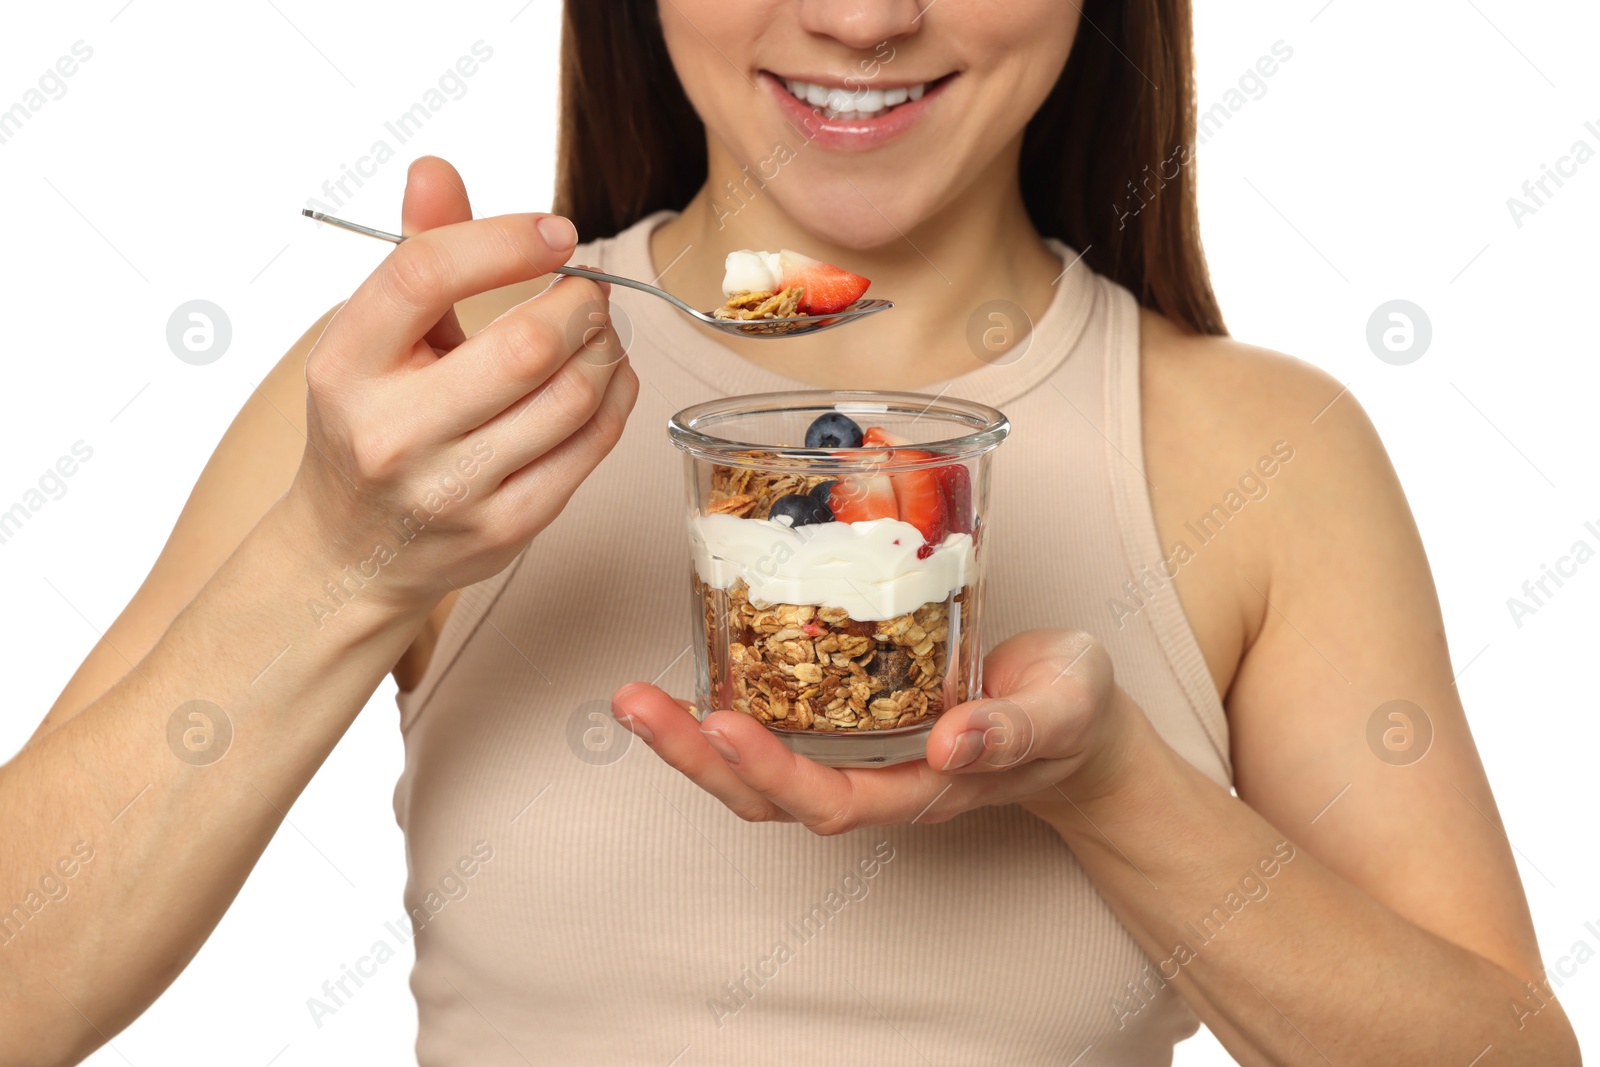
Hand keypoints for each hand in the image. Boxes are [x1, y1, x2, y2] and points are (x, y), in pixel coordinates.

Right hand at [284, 157, 638, 613]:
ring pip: (571, 398)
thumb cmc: (372, 424)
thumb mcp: (373, 338)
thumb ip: (415, 252)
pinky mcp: (505, 527)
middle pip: (525, 345)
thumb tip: (436, 168)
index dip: (506, 238)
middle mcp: (393, 432)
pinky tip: (608, 376)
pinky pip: (589, 448)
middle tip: (589, 289)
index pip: (425, 273)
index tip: (556, 232)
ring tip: (599, 331)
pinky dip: (616, 398)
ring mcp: (452, 489)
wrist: (353, 552)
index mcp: (346, 365)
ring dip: (607, 349)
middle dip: (581, 304)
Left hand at [610, 629, 1140, 833]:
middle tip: (633, 704)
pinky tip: (689, 668)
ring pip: (759, 766)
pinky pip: (777, 722)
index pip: (831, 800)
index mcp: (926, 787)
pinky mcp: (850, 712)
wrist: (1074, 719)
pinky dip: (726, 703)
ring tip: (632, 697)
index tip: (718, 724)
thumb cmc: (1071, 712)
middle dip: (696, 756)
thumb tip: (953, 743)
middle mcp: (878, 779)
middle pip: (768, 796)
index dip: (769, 771)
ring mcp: (858, 751)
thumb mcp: (1065, 708)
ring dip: (691, 738)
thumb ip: (1017, 728)